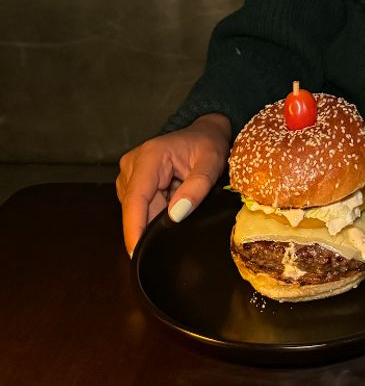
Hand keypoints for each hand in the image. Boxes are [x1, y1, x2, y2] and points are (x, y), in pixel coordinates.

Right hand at [116, 113, 231, 255]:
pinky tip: (173, 204)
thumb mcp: (212, 162)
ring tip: (181, 204)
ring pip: (137, 210)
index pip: (135, 198)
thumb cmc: (208, 143)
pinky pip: (141, 207)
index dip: (134, 227)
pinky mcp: (133, 182)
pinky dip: (157, 212)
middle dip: (151, 225)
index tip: (136, 253)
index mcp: (150, 156)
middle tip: (174, 237)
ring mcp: (130, 173)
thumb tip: (176, 215)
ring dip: (156, 217)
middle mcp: (133, 164)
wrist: (205, 133)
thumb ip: (197, 187)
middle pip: (134, 208)